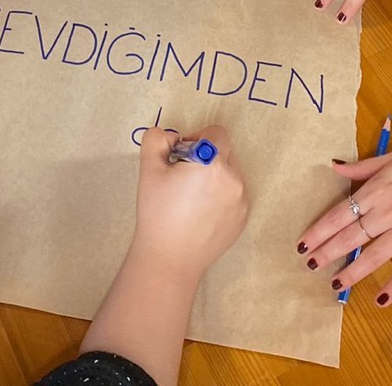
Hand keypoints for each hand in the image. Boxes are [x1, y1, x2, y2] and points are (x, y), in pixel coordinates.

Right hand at [131, 125, 248, 282]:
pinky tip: (200, 212)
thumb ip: (157, 139)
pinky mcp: (243, 218)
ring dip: (214, 176)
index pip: (215, 133)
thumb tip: (172, 137)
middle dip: (205, 157)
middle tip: (183, 178)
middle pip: (224, 151)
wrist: (169, 259)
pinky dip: (221, 196)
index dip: (196, 138)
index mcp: (213, 163)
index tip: (181, 157)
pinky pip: (235, 194)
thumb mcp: (149, 169)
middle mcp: (234, 180)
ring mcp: (242, 201)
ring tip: (191, 198)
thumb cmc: (158, 214)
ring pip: (231, 173)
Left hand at [297, 116, 391, 305]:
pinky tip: (380, 300)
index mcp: (377, 189)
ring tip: (335, 284)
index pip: (340, 214)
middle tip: (309, 265)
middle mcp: (389, 211)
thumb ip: (362, 168)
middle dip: (328, 253)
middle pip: (352, 237)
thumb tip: (334, 167)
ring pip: (375, 256)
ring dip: (353, 272)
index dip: (320, 231)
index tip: (302, 244)